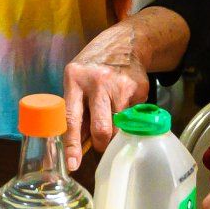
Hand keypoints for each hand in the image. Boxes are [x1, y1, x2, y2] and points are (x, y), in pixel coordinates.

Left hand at [62, 32, 150, 170]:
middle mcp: (97, 82)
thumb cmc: (92, 68)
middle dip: (101, 144)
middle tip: (100, 144)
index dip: (71, 144)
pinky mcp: (139, 89)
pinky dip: (128, 117)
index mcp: (75, 80)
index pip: (71, 118)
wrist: (124, 43)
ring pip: (119, 128)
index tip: (71, 164)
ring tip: (113, 117)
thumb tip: (71, 148)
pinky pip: (132, 117)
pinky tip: (124, 102)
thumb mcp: (76, 81)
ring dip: (116, 131)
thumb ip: (75, 111)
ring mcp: (120, 85)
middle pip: (101, 128)